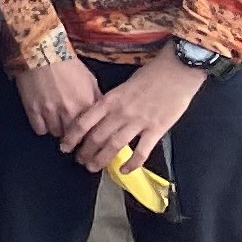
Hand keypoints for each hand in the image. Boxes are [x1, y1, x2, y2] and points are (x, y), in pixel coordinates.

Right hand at [14, 54, 97, 144]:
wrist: (41, 52)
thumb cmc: (67, 64)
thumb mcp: (90, 80)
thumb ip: (96, 99)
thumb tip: (101, 114)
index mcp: (86, 103)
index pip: (92, 130)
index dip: (90, 134)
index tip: (88, 137)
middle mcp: (69, 110)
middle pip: (74, 136)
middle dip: (73, 135)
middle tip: (72, 131)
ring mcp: (49, 111)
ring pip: (56, 134)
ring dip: (58, 130)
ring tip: (58, 122)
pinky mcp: (33, 109)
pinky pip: (40, 129)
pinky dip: (43, 127)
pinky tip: (45, 119)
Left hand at [61, 49, 208, 175]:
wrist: (177, 70)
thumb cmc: (151, 75)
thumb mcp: (123, 86)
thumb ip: (111, 102)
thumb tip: (99, 116)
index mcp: (110, 100)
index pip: (84, 122)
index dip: (72, 137)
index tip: (65, 146)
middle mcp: (120, 112)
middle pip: (96, 137)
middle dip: (84, 152)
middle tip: (79, 161)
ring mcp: (138, 122)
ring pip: (114, 146)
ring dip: (101, 159)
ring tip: (93, 168)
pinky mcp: (157, 129)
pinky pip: (141, 151)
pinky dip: (132, 163)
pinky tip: (125, 170)